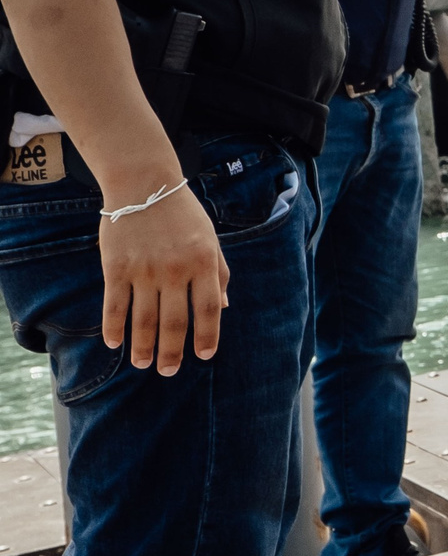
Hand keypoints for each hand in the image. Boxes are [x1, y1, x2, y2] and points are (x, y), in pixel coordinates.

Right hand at [98, 181, 227, 373]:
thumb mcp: (210, 239)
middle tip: (169, 371)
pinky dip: (114, 327)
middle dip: (172, 351)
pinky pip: (115, 305)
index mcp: (203, 263)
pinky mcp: (116, 267)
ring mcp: (144, 270)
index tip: (204, 356)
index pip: (209, 309)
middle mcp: (175, 270)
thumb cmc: (182, 214)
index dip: (207, 335)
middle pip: (175, 321)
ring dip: (143, 346)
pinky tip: (115, 343)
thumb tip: (225, 308)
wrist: (144, 183)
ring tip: (142, 363)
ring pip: (144, 319)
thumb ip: (219, 272)